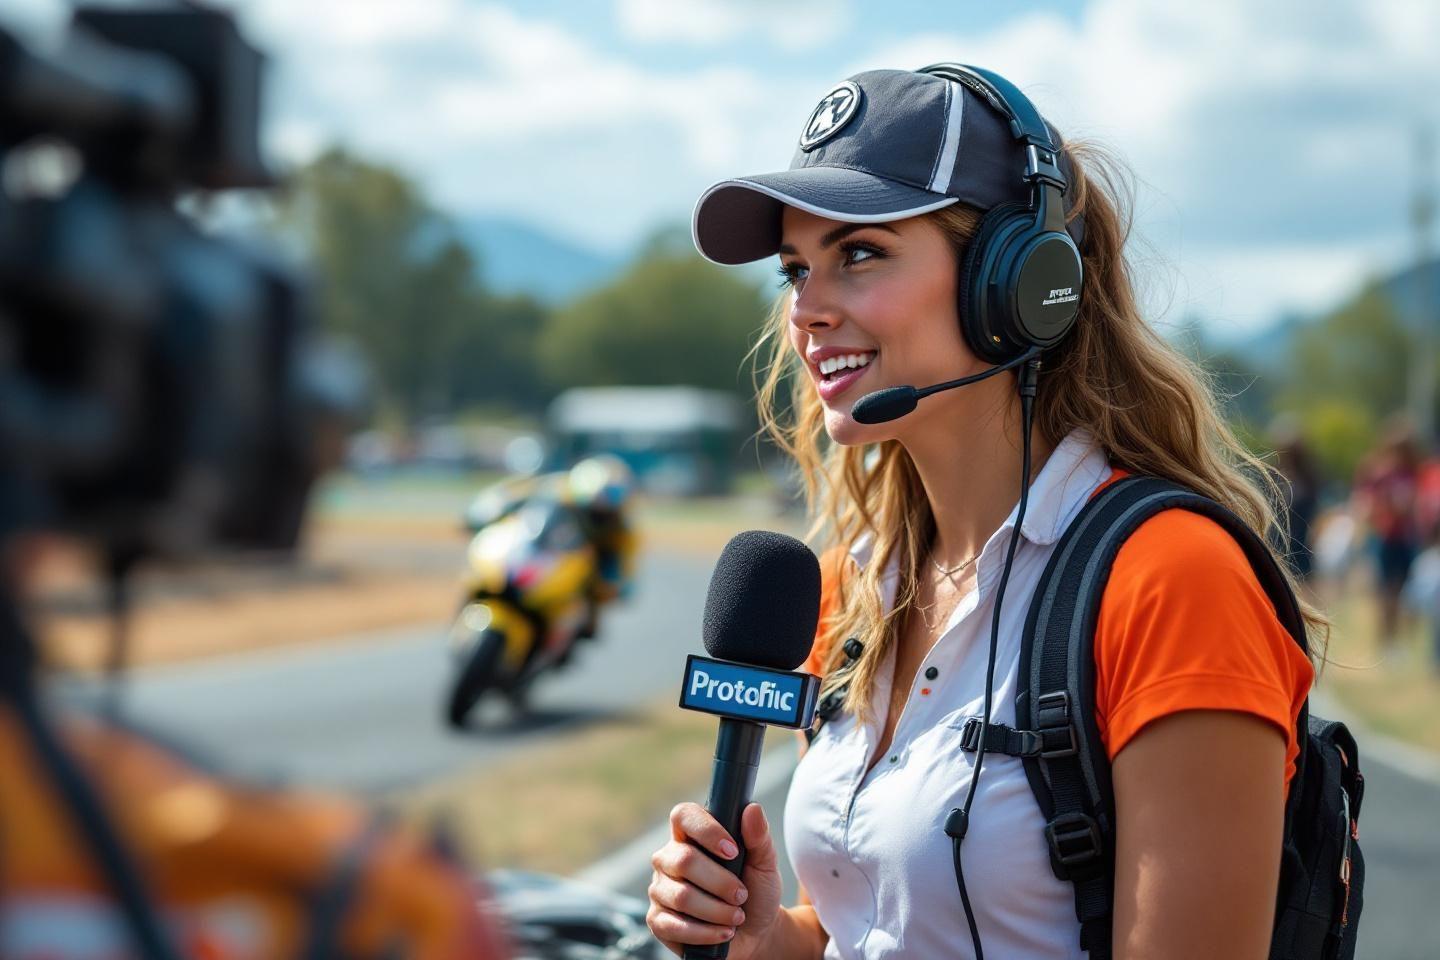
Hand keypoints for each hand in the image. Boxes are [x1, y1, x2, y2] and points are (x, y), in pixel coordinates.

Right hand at [647, 802, 782, 958]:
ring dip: (717, 911)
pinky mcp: (658, 921)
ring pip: (681, 896)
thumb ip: (759, 836)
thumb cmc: (756, 892)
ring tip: (736, 917)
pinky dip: (705, 933)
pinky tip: (723, 932)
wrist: (756, 933)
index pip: (684, 816)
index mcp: (691, 836)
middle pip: (684, 860)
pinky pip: (674, 926)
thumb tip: (752, 809)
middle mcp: (670, 858)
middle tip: (741, 894)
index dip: (706, 830)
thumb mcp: (765, 863)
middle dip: (721, 882)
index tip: (733, 851)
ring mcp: (661, 889)